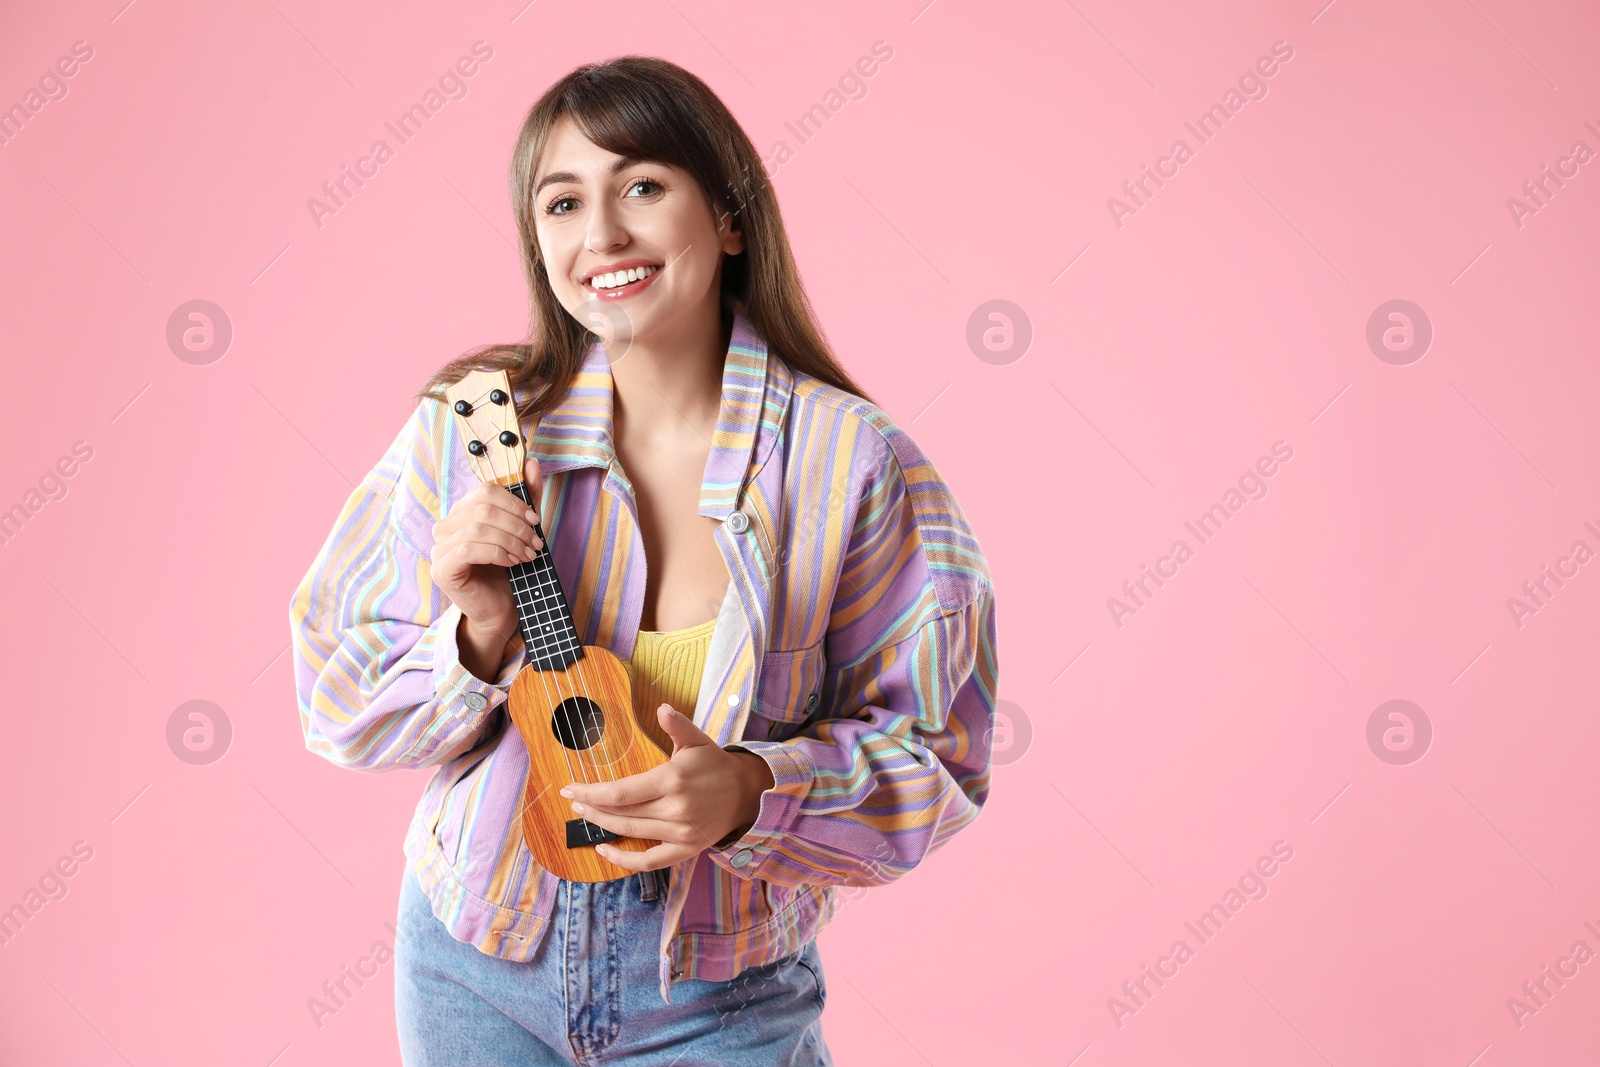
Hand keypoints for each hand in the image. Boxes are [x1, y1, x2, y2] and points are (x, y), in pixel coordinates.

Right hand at [430, 452, 543, 641]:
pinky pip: (469, 548)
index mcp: (461, 513)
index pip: (484, 491)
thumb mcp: (521, 529)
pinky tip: (512, 562)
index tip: (535, 520)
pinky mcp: (442, 569)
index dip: (514, 502)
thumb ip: (526, 498)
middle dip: (516, 523)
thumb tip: (532, 463)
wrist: (501, 610)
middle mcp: (445, 527)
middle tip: (536, 542)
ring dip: (511, 540)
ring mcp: (439, 548)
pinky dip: (497, 552)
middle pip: (482, 507)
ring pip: (478, 528)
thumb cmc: (509, 570)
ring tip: (528, 554)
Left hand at [559, 703, 775, 870]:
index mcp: (672, 780)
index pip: (621, 792)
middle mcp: (675, 809)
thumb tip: (661, 708)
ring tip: (585, 814)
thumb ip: (677, 725)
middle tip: (573, 800)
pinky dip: (623, 859)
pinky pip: (648, 861)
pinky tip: (603, 850)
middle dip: (591, 807)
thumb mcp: (698, 740)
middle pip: (620, 813)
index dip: (591, 792)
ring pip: (630, 832)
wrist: (746, 794)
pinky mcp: (684, 849)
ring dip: (602, 825)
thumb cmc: (716, 765)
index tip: (571, 788)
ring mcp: (680, 833)